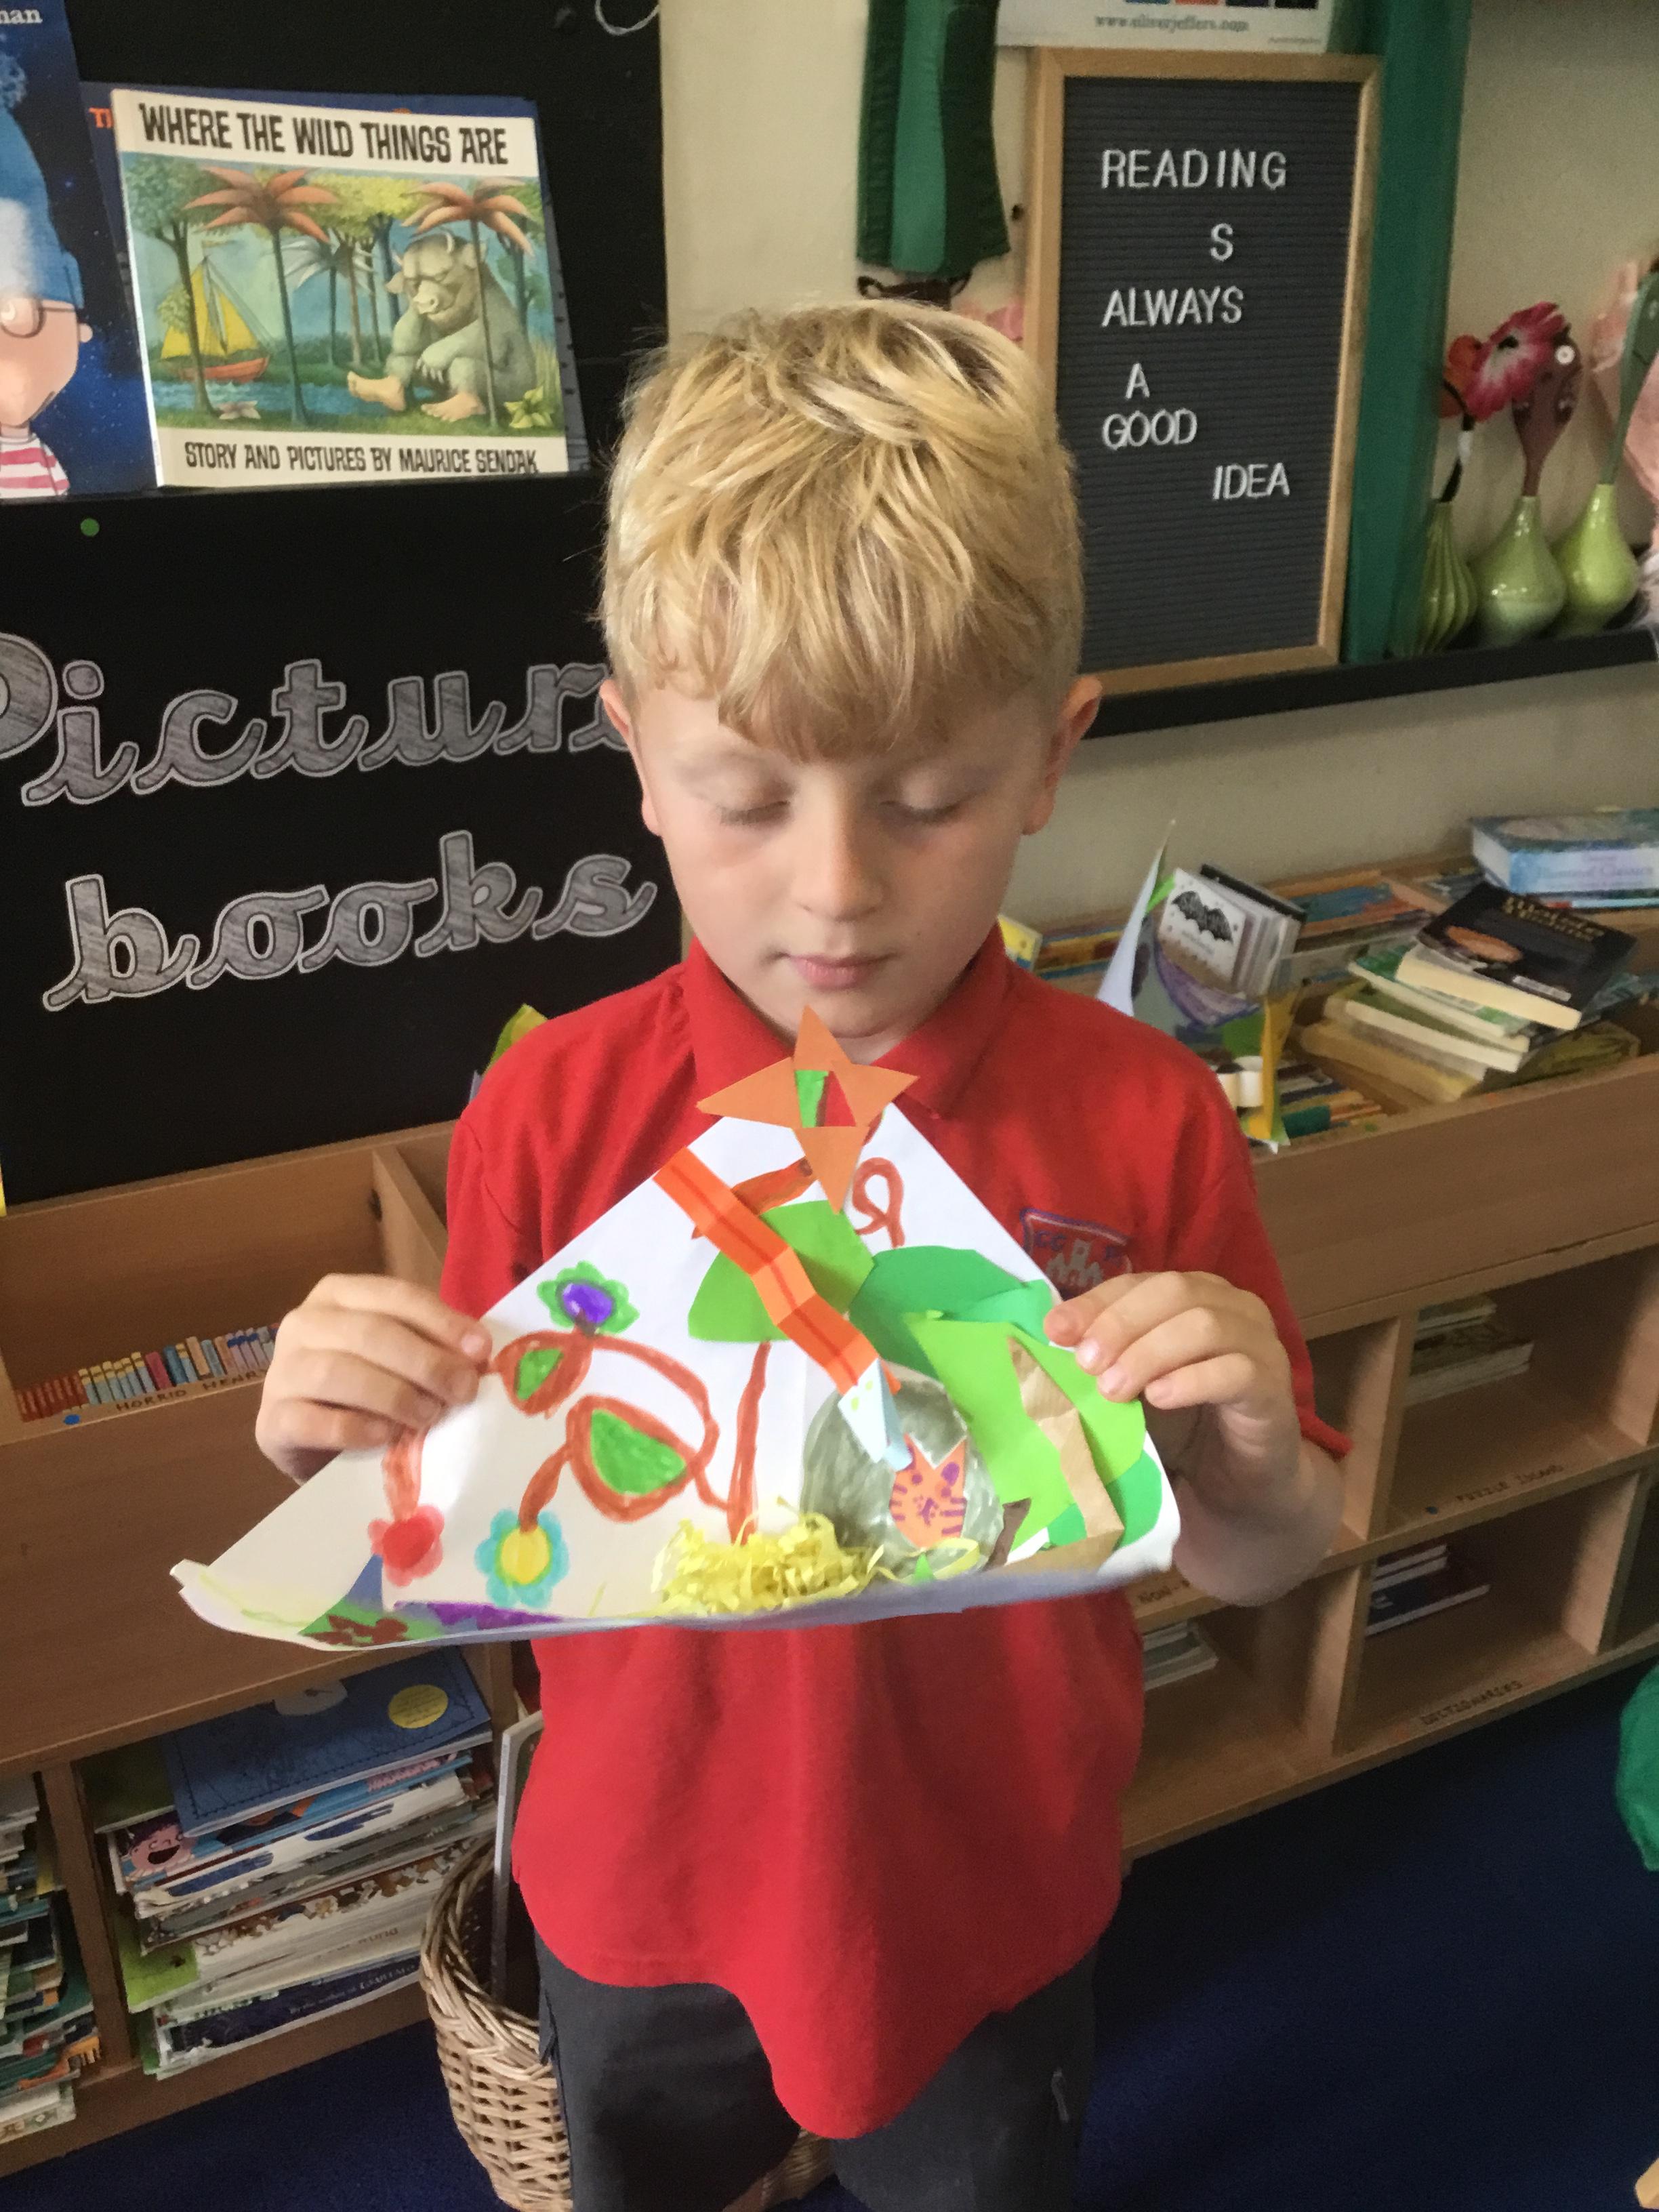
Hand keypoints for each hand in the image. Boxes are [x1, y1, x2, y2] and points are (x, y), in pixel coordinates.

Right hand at [255, 1275, 491, 1486]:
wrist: (316, 1443)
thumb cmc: (369, 1391)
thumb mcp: (401, 1358)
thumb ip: (431, 1346)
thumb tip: (477, 1355)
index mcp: (339, 1294)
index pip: (396, 1296)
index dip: (441, 1322)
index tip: (480, 1350)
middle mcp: (304, 1322)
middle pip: (370, 1332)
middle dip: (425, 1362)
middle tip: (462, 1391)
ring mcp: (282, 1370)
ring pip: (338, 1371)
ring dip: (393, 1394)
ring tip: (429, 1416)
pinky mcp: (271, 1419)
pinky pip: (312, 1419)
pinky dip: (353, 1428)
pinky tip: (385, 1437)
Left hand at [1044, 1270, 1299, 1513]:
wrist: (1245, 1477)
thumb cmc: (1186, 1423)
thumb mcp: (1137, 1383)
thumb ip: (1108, 1357)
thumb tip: (1055, 1338)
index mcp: (1196, 1294)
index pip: (1141, 1283)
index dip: (1096, 1302)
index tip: (1056, 1331)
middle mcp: (1233, 1307)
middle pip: (1174, 1292)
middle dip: (1122, 1324)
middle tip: (1086, 1364)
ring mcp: (1259, 1343)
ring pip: (1204, 1325)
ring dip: (1149, 1354)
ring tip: (1113, 1389)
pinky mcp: (1273, 1387)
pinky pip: (1235, 1371)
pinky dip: (1191, 1381)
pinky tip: (1159, 1398)